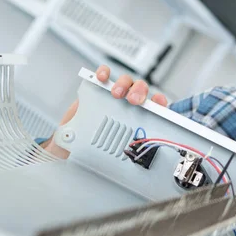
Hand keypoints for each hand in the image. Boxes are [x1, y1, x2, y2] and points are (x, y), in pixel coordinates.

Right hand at [41, 65, 167, 157]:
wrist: (76, 144)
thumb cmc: (101, 146)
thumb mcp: (118, 148)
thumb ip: (130, 148)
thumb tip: (143, 162)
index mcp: (141, 115)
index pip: (155, 105)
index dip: (159, 101)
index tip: (158, 103)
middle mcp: (130, 102)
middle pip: (141, 89)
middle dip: (140, 92)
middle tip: (134, 101)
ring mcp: (116, 94)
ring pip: (126, 81)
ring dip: (124, 84)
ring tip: (117, 93)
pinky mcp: (99, 88)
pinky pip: (105, 75)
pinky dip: (104, 73)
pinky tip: (102, 78)